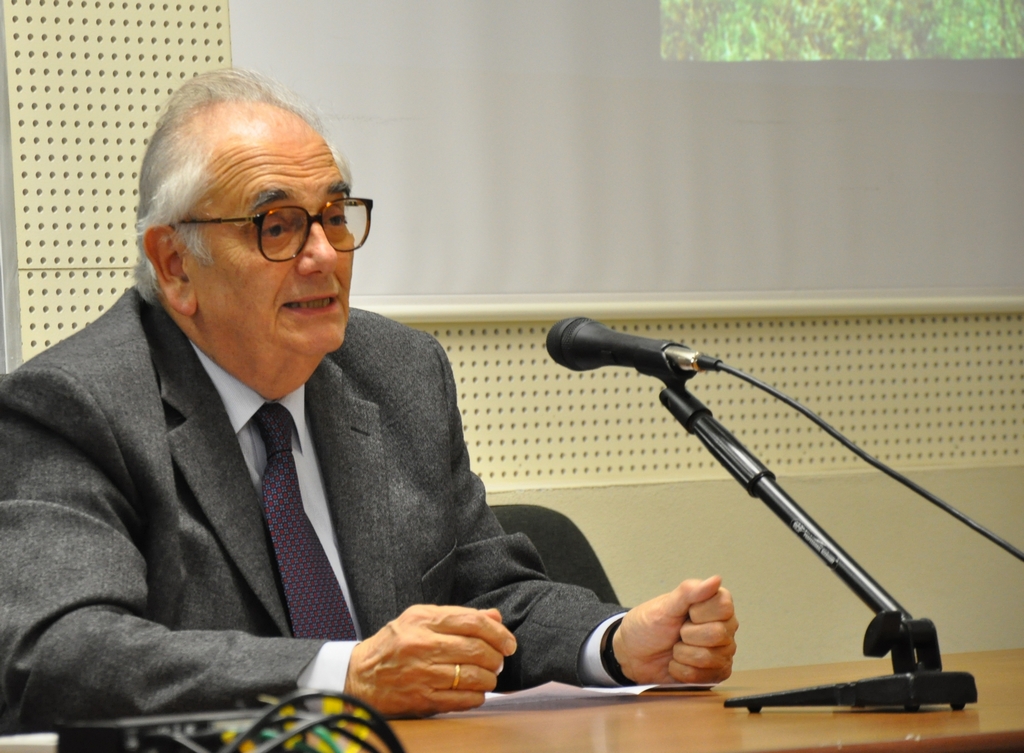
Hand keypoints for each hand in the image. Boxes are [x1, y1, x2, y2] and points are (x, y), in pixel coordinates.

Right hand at [344, 604, 516, 715]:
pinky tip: (475, 691)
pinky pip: (462, 699)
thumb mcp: (420, 619)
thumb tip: (495, 617)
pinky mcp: (422, 699)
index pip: (472, 622)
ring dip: (489, 678)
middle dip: (496, 657)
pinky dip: (476, 696)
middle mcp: (422, 646)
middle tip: (499, 660)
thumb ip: (458, 616)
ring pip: (472, 676)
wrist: (361, 675)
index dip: (498, 633)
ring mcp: (422, 674)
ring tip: (488, 676)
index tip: (509, 642)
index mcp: (423, 621)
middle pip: (476, 650)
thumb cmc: (395, 644)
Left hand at [613, 575, 736, 684]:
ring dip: (682, 654)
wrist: (633, 653)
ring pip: (710, 658)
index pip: (724, 607)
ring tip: (675, 648)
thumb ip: (689, 592)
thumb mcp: (664, 606)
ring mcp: (722, 652)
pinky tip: (676, 663)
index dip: (699, 613)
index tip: (685, 612)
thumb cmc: (649, 625)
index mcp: (716, 605)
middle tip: (677, 632)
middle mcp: (725, 628)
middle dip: (687, 635)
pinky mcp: (714, 674)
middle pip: (717, 634)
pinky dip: (682, 671)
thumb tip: (716, 579)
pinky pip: (704, 677)